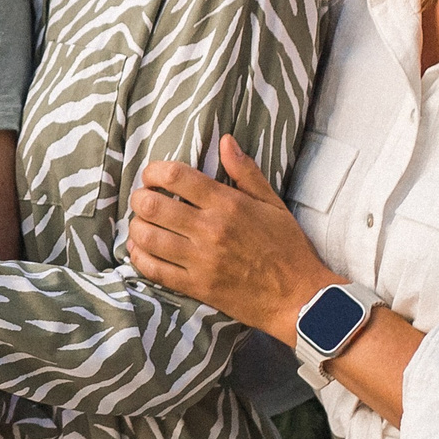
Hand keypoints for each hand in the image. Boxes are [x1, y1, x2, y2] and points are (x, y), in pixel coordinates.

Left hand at [126, 135, 334, 341]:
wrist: (300, 298)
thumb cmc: (289, 248)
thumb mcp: (273, 204)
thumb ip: (246, 172)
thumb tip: (225, 140)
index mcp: (228, 205)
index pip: (176, 177)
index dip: (154, 172)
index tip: (152, 175)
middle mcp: (210, 230)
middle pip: (152, 206)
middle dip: (139, 198)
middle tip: (143, 198)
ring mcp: (201, 260)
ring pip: (147, 237)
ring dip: (137, 227)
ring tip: (142, 223)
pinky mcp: (196, 287)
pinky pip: (154, 270)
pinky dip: (139, 257)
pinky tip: (142, 250)